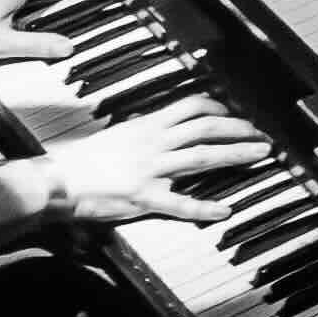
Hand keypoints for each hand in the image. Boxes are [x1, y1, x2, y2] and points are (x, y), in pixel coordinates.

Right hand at [29, 105, 260, 231]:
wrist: (55, 180)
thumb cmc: (81, 160)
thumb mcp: (116, 136)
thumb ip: (141, 131)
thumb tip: (156, 124)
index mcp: (146, 126)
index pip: (191, 106)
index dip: (219, 109)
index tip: (234, 114)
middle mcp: (153, 143)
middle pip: (207, 127)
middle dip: (240, 129)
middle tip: (262, 135)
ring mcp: (150, 169)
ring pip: (202, 157)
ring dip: (236, 154)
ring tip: (260, 155)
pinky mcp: (143, 197)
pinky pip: (181, 203)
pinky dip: (205, 208)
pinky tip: (224, 210)